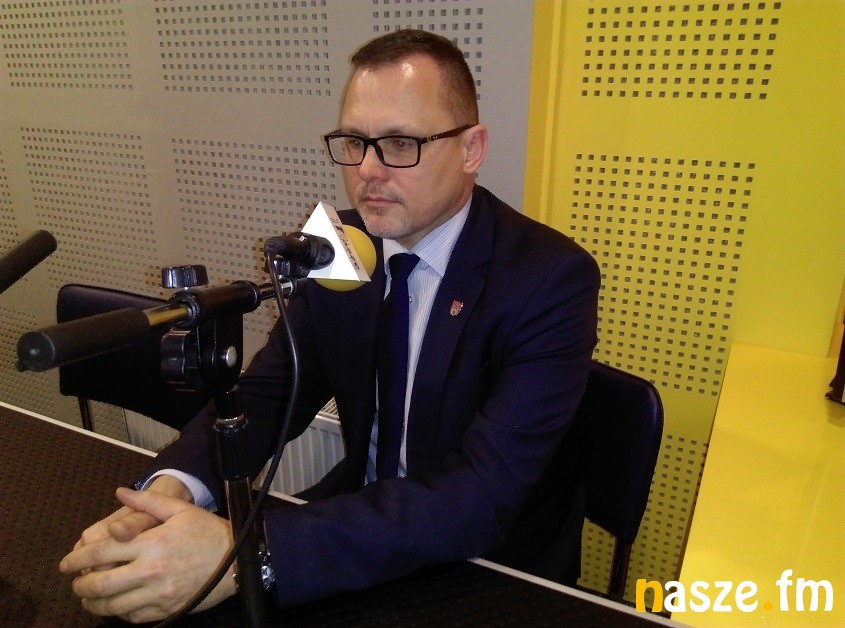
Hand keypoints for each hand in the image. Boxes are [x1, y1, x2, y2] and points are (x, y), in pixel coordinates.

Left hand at [60, 487, 235, 622]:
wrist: (237, 562)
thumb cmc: (207, 532)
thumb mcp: (180, 510)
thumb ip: (148, 501)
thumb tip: (120, 493)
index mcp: (151, 543)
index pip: (101, 551)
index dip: (77, 558)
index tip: (66, 563)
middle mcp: (151, 571)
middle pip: (101, 583)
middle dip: (80, 584)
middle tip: (75, 582)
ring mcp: (158, 594)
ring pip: (112, 606)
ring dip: (94, 603)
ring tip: (88, 597)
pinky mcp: (166, 611)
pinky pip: (132, 618)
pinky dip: (118, 614)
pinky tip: (116, 606)